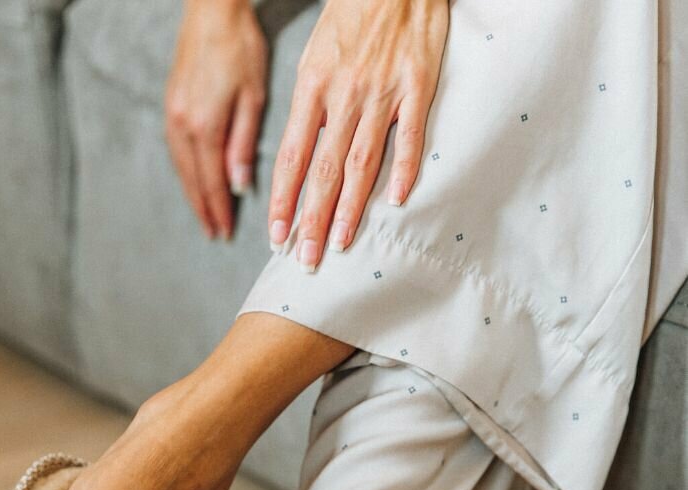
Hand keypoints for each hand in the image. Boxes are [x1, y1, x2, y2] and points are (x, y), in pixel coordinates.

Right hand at [165, 0, 268, 239]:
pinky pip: (176, 150)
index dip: (220, 210)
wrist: (211, 9)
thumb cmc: (240, 46)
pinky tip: (194, 180)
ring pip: (181, 167)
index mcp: (204, 126)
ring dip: (193, 194)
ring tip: (204, 215)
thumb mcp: (253, 96)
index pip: (212, 182)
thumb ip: (243, 144)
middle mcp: (182, 125)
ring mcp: (172, 115)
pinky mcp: (171, 104)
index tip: (226, 232)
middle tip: (214, 234)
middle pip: (193, 180)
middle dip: (204, 209)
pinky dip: (186, 172)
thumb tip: (239, 186)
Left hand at [269, 0, 448, 269]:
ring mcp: (383, 91)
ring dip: (350, 208)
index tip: (277, 237)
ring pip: (363, 161)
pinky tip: (397, 201)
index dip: (283, 201)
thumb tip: (300, 158)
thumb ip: (309, 108)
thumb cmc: (351, 15)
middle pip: (324, 170)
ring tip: (340, 243)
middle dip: (312, 220)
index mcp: (313, 86)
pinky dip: (405, 169)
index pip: (292, 157)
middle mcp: (345, 94)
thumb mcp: (315, 57)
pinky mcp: (419, 84)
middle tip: (305, 259)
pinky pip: (411, 135)